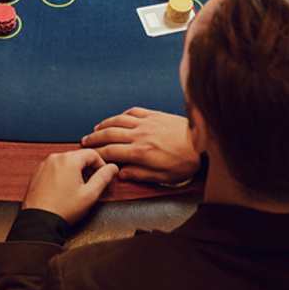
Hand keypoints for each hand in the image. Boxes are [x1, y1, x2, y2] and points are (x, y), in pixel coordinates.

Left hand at [21, 149, 117, 225]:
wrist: (39, 221)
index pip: (92, 154)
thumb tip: (112, 168)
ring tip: (79, 189)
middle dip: (88, 169)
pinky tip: (64, 190)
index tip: (104, 176)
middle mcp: (55, 158)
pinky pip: (55, 168)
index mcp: (69, 160)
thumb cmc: (63, 209)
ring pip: (66, 162)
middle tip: (93, 185)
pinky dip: (63, 175)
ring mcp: (44, 165)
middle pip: (78, 157)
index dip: (102, 164)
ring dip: (76, 172)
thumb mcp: (90, 194)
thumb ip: (103, 178)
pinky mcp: (37, 173)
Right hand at [81, 107, 199, 183]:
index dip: (97, 153)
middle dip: (94, 138)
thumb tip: (121, 174)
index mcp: (140, 152)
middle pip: (109, 134)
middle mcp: (140, 135)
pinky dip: (122, 115)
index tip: (89, 155)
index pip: (111, 151)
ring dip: (104, 124)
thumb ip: (140, 175)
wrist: (204, 143)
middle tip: (85, 141)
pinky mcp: (155, 115)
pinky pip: (133, 112)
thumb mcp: (163, 177)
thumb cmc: (185, 163)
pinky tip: (118, 118)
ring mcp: (147, 123)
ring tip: (96, 128)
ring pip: (118, 120)